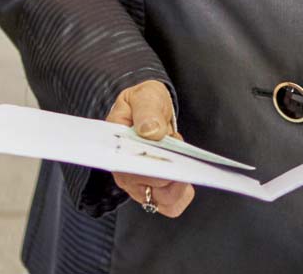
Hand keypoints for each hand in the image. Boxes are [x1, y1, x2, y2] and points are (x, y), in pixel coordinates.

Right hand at [105, 79, 194, 218]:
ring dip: (179, 184)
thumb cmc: (143, 103)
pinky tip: (185, 175)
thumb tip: (150, 131)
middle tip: (179, 149)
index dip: (152, 168)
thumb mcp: (144, 96)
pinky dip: (183, 194)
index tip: (169, 155)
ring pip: (162, 201)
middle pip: (149, 189)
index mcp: (117, 149)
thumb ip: (146, 111)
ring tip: (183, 160)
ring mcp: (140, 184)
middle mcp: (125, 172)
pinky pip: (171, 205)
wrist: (151, 109)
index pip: (130, 169)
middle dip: (172, 173)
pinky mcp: (155, 192)